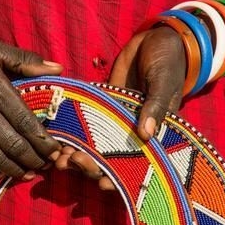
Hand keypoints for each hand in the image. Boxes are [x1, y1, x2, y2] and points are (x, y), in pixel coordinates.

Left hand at [54, 26, 185, 189]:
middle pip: (110, 159)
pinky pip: (84, 121)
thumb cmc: (169, 62)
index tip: (103, 184)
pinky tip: (55, 135)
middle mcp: (132, 132)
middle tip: (71, 162)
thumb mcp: (164, 83)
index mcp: (154, 134)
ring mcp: (114, 120)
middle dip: (90, 166)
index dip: (121, 178)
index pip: (138, 164)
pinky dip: (70, 130)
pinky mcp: (100, 105)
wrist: (156, 40)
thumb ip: (155, 106)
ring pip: (93, 145)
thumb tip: (146, 133)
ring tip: (57, 158)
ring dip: (76, 154)